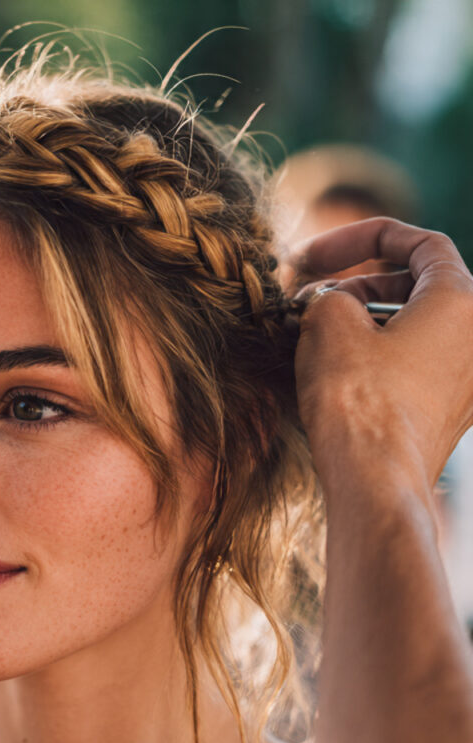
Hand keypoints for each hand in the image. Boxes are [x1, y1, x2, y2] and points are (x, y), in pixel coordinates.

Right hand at [293, 218, 472, 489]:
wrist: (374, 481)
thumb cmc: (358, 402)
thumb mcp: (328, 324)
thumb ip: (329, 294)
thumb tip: (326, 302)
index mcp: (462, 299)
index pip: (418, 243)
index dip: (360, 238)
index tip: (314, 256)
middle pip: (417, 285)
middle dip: (357, 284)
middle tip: (308, 298)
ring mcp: (468, 377)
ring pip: (414, 325)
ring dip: (362, 321)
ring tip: (313, 334)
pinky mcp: (451, 410)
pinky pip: (415, 362)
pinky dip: (378, 353)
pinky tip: (334, 368)